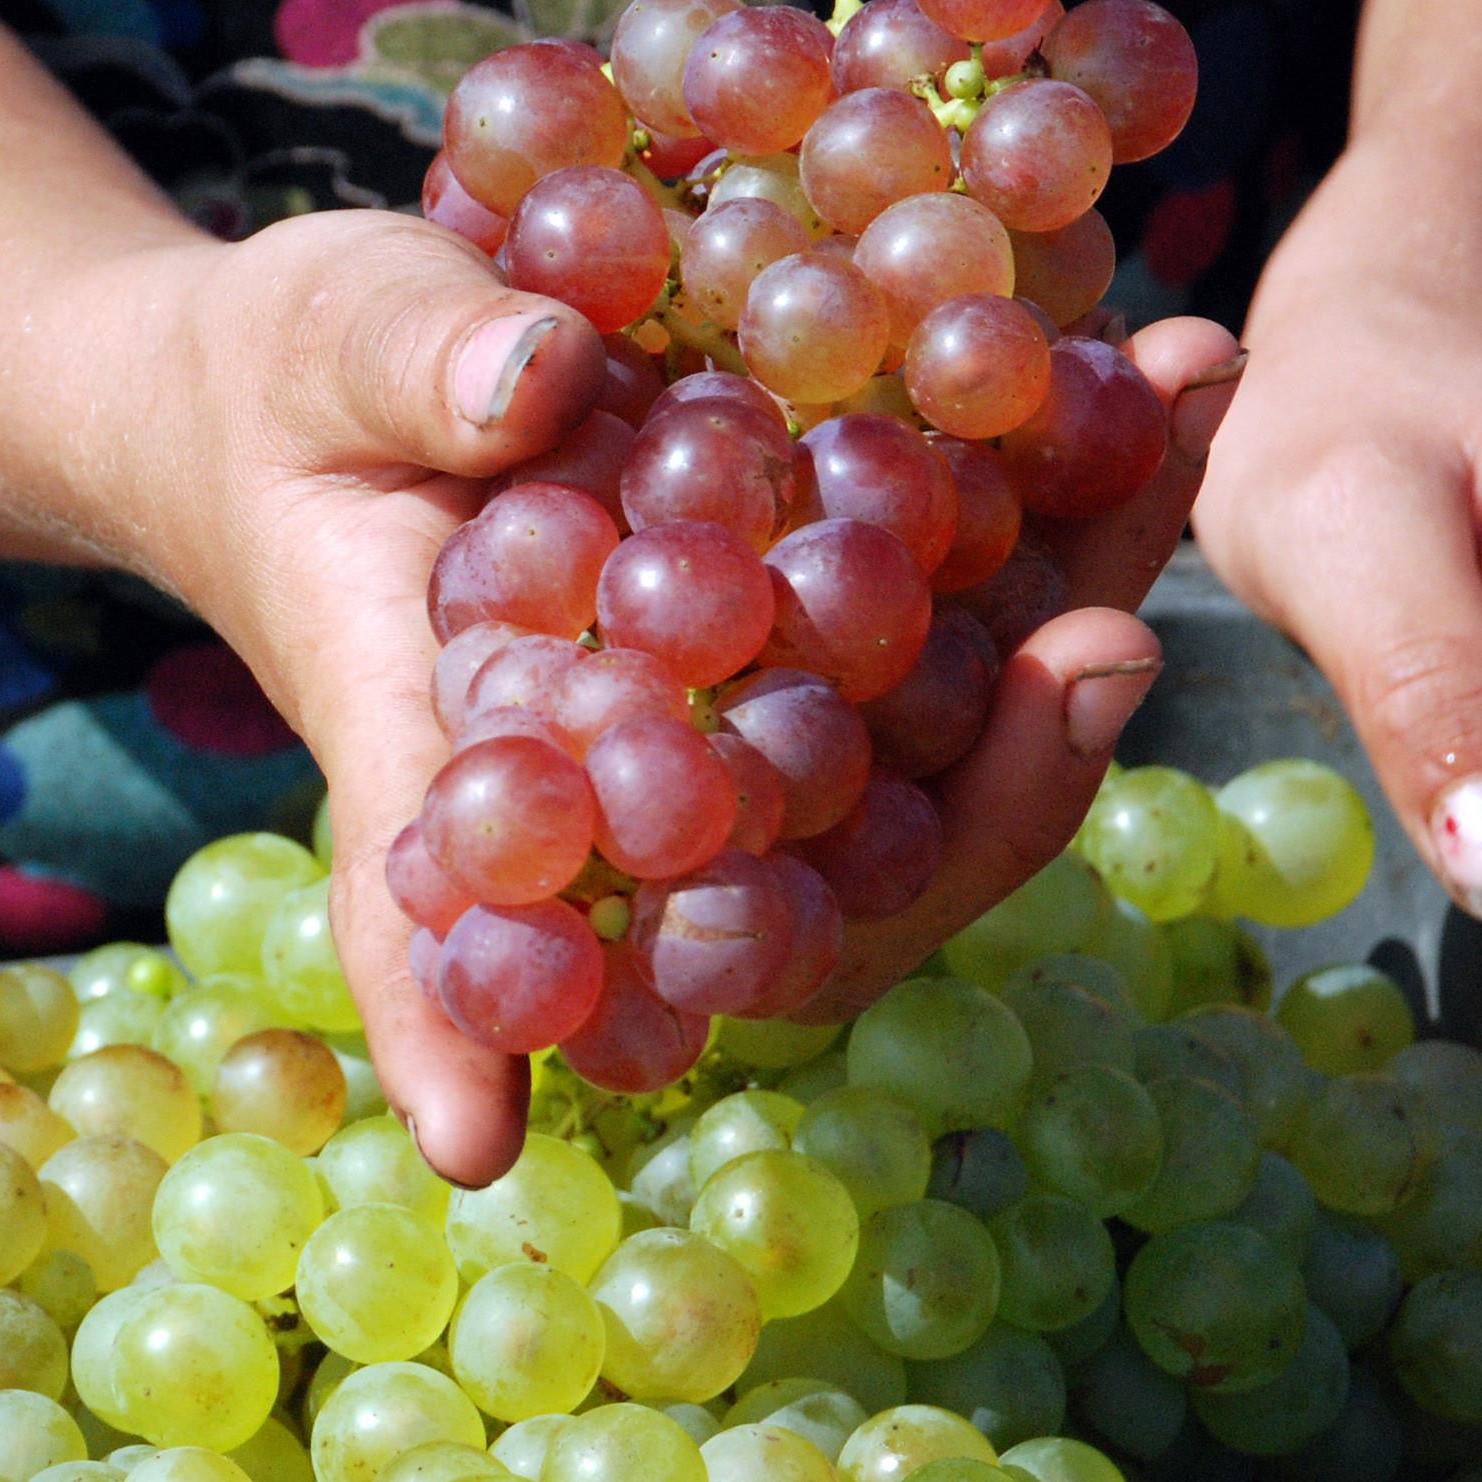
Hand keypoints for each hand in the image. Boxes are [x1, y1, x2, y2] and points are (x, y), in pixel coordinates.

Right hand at [100, 210, 1237, 1187]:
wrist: (342, 356)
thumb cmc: (283, 389)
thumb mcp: (320, 344)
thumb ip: (416, 370)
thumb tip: (533, 385)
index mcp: (467, 753)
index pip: (463, 929)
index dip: (469, 1032)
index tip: (480, 1137)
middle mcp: (635, 773)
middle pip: (810, 870)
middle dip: (988, 791)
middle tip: (1105, 651)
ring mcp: (751, 701)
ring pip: (934, 734)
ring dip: (1085, 592)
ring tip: (1198, 389)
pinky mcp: (829, 598)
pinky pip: (974, 589)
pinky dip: (1076, 483)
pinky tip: (1173, 349)